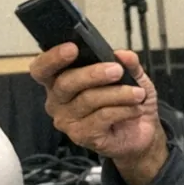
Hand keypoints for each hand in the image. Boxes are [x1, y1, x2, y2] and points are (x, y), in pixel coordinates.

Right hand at [28, 45, 166, 184]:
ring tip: (138, 93)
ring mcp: (67, 120)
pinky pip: (101, 117)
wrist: (141, 134)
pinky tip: (135, 109)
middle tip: (117, 70)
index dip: (53, 58)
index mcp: (60, 80)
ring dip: (118, 93)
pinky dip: (122, 110)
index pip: (42, 68)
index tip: (72, 48)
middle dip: (93, 74)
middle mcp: (57, 101)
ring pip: (88, 99)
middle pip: (65, 83)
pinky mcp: (81, 136)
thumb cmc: (127, 102)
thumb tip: (123, 55)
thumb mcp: (132, 76)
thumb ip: (128, 63)